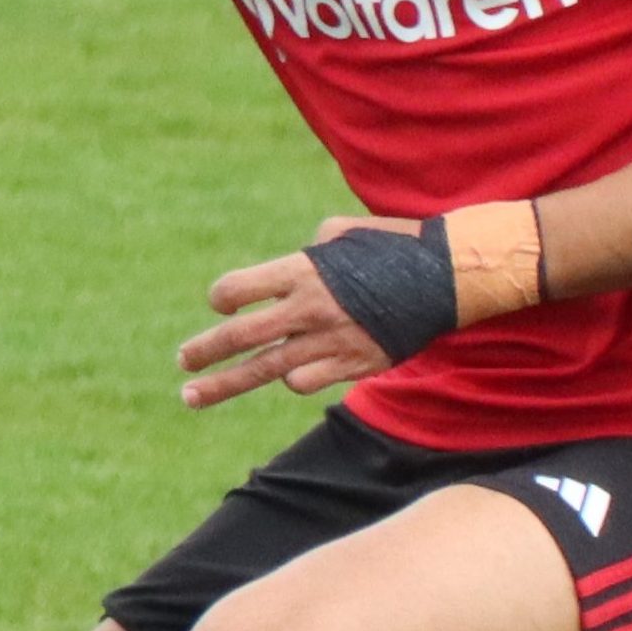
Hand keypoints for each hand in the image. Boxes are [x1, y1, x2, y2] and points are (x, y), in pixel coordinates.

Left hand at [176, 215, 414, 411]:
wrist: (449, 275)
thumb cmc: (395, 246)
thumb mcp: (343, 234)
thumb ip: (307, 254)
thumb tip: (291, 269)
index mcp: (302, 271)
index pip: (237, 291)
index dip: (224, 298)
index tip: (223, 304)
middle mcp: (310, 308)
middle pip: (239, 337)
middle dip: (203, 351)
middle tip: (182, 361)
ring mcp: (330, 341)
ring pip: (263, 370)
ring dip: (222, 385)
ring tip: (191, 396)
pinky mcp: (352, 364)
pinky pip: (304, 382)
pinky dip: (292, 379)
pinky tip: (288, 375)